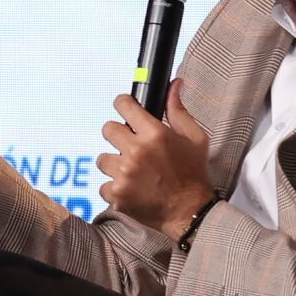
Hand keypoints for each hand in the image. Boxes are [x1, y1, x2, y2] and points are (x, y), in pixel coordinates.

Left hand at [97, 80, 214, 235]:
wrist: (190, 211)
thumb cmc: (193, 172)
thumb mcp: (194, 137)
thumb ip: (177, 110)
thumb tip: (173, 84)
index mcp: (154, 134)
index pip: (124, 106)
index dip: (123, 104)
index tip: (125, 108)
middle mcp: (136, 152)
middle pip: (107, 129)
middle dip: (118, 135)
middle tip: (131, 146)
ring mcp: (124, 174)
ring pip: (102, 158)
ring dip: (114, 163)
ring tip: (133, 171)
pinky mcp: (116, 195)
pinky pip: (103, 184)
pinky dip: (114, 187)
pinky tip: (132, 188)